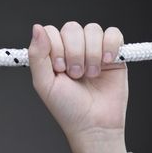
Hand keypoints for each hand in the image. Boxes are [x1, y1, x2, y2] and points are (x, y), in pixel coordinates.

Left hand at [28, 22, 127, 152]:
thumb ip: (37, 55)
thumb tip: (37, 27)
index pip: (52, 31)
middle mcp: (73, 48)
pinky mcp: (114, 54)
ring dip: (91, 53)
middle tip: (76, 75)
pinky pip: (114, 33)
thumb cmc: (67, 108)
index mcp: (54, 54)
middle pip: (72, 28)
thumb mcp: (44, 83)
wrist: (94, 125)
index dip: (56, 47)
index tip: (59, 69)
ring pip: (92, 29)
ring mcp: (94, 49)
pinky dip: (110, 45)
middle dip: (74, 52)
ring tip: (91, 74)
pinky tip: (107, 62)